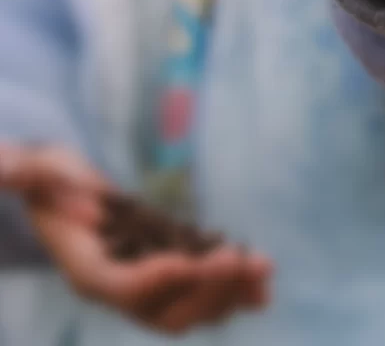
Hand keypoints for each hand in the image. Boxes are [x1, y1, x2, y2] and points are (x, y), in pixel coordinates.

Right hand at [0, 144, 271, 332]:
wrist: (58, 189)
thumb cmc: (44, 175)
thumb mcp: (33, 169)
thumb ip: (25, 173)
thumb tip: (37, 180)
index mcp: (83, 267)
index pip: (119, 287)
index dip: (154, 279)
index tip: (188, 259)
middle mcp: (116, 286)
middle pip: (164, 308)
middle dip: (206, 288)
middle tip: (242, 261)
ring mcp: (144, 284)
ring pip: (191, 306)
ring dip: (229, 293)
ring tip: (264, 275)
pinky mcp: (166, 271)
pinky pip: (202, 290)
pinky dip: (232, 286)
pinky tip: (262, 278)